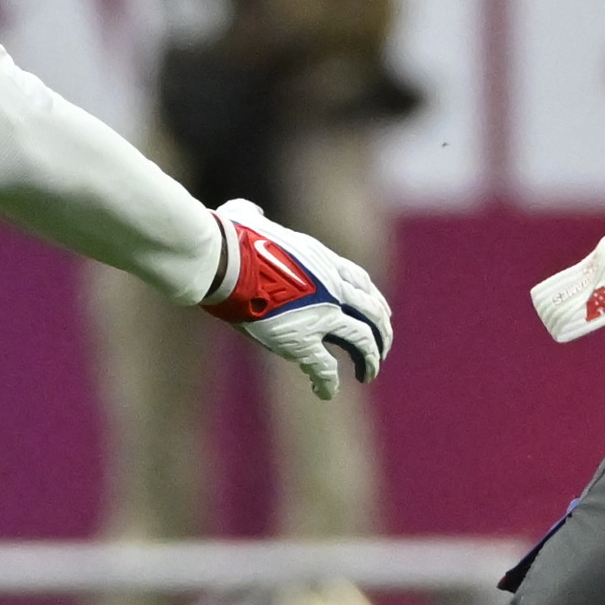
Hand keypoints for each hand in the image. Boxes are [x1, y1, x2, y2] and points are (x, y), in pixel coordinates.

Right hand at [199, 199, 394, 398]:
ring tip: (368, 374)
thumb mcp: (247, 218)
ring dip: (370, 360)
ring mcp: (321, 315)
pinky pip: (325, 368)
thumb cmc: (228, 238)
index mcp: (323, 260)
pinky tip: (326, 392)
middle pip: (373, 313)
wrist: (222, 262)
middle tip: (382, 349)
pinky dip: (328, 383)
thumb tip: (247, 212)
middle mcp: (331, 288)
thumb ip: (254, 216)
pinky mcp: (301, 341)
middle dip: (382, 334)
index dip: (373, 302)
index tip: (378, 314)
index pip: (362, 283)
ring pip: (362, 342)